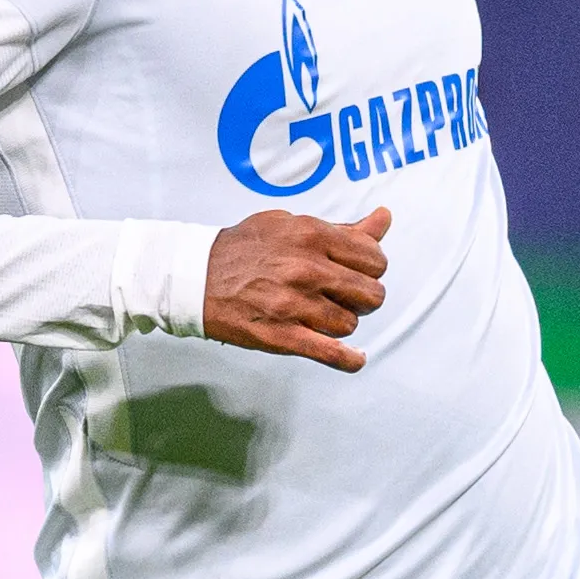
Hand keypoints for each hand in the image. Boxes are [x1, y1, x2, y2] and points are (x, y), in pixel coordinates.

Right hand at [198, 208, 387, 372]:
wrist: (195, 276)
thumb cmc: (245, 248)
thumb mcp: (291, 224)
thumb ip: (341, 228)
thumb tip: (383, 219)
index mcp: (312, 235)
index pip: (374, 258)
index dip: (371, 268)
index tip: (358, 272)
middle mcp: (307, 268)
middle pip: (370, 294)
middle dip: (362, 298)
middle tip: (344, 297)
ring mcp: (295, 304)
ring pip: (350, 323)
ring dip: (342, 323)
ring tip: (324, 316)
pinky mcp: (283, 335)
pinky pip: (331, 352)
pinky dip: (349, 359)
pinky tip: (355, 358)